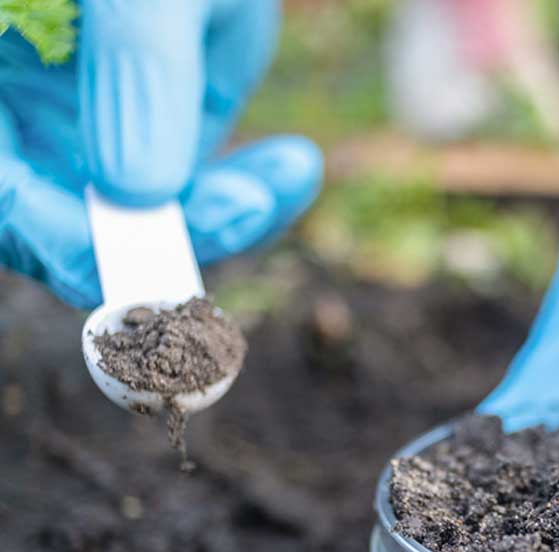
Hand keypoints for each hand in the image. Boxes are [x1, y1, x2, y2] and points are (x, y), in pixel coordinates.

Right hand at [0, 0, 321, 307]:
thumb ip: (135, 60)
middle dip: (174, 228)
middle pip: (88, 227)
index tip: (162, 249)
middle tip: (248, 205)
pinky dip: (251, 190)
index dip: (82, 241)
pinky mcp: (163, 124)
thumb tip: (139, 189)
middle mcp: (34, 116)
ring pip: (156, 218)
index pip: (15, 205)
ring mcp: (100, 125)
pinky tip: (295, 165)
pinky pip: (203, 188)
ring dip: (228, 212)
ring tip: (292, 171)